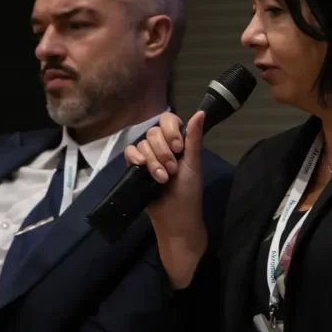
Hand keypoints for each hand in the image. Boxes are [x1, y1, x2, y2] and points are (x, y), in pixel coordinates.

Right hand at [125, 111, 206, 287]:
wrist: (174, 218)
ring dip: (153, 161)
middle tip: (172, 170)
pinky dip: (136, 158)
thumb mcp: (194, 164)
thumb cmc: (188, 193)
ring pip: (143, 143)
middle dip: (163, 152)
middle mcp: (163, 147)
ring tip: (162, 179)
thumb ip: (194, 139)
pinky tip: (142, 169)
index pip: (169, 121)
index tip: (178, 148)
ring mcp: (149, 157)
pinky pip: (130, 153)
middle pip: (154, 132)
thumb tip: (201, 112)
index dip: (170, 131)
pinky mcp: (136, 168)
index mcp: (179, 143)